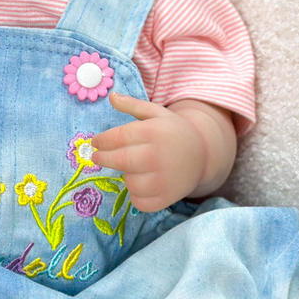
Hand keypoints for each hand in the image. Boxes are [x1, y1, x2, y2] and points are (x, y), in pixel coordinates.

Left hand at [90, 93, 205, 211]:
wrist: (203, 154)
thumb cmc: (173, 132)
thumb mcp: (156, 113)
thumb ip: (132, 104)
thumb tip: (111, 96)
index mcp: (153, 132)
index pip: (117, 137)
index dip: (101, 141)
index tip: (95, 143)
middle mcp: (157, 156)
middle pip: (119, 160)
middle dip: (103, 158)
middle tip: (97, 157)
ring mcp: (163, 179)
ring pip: (128, 182)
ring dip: (125, 176)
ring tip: (131, 168)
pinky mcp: (166, 198)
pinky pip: (139, 201)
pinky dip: (137, 194)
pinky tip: (142, 184)